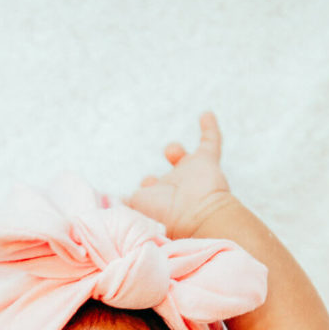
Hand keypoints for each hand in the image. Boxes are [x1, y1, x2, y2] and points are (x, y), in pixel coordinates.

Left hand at [127, 112, 233, 238]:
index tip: (133, 194)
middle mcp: (174, 188)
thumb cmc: (165, 213)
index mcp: (158, 200)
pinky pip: (211, 140)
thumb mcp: (136, 206)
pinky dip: (209, 128)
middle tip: (148, 181)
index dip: (140, 194)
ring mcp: (192, 174)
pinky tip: (205, 115)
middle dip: (153, 180)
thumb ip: (125, 200)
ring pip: (184, 159)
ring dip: (174, 151)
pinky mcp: (207, 161)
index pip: (146, 195)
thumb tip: (117, 200)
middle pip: (164, 181)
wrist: (196, 214)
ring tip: (171, 151)